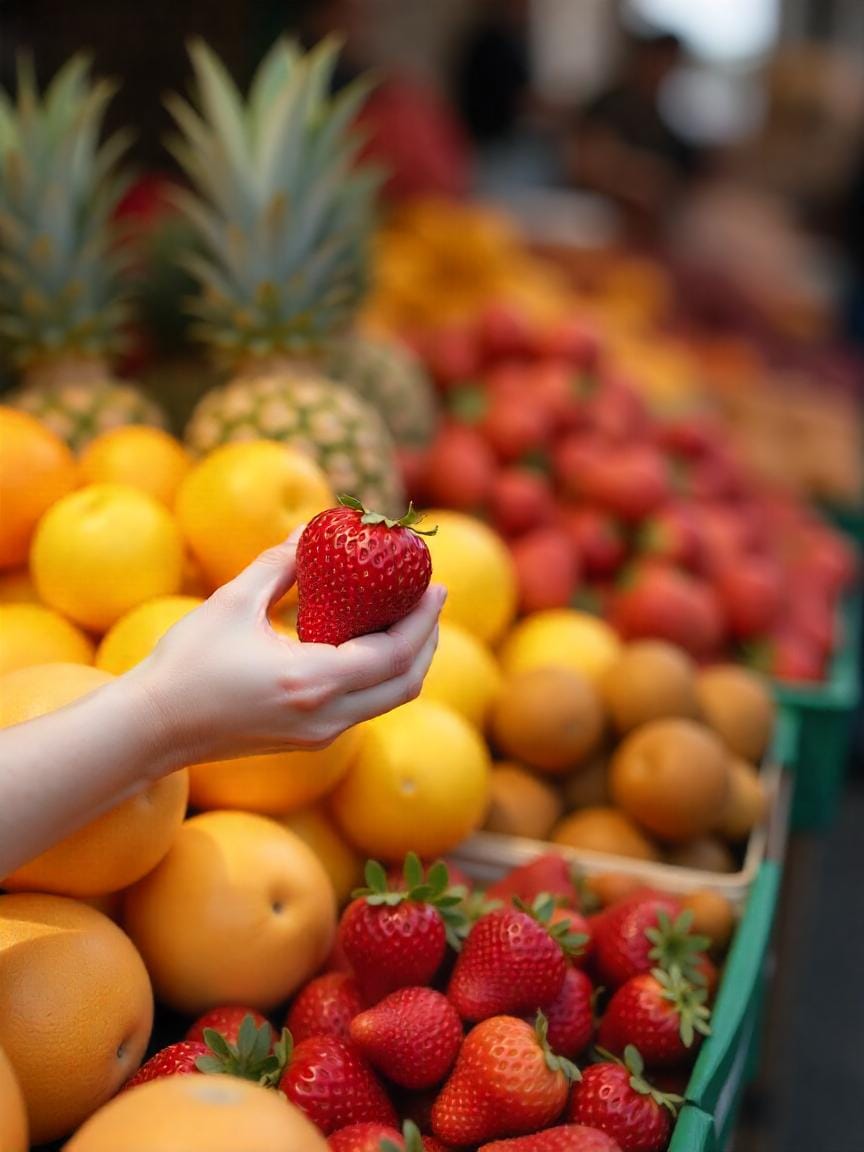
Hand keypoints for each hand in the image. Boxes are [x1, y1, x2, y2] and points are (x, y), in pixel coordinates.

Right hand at [132, 532, 445, 770]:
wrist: (154, 728)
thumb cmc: (186, 663)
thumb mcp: (233, 602)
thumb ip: (278, 564)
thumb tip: (311, 532)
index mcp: (311, 681)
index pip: (393, 653)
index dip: (423, 620)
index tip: (437, 585)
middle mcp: (325, 716)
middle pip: (405, 682)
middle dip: (428, 640)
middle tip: (432, 599)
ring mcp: (319, 734)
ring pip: (388, 699)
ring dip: (408, 659)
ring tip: (410, 617)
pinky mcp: (309, 739)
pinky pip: (364, 706)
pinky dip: (381, 674)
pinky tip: (372, 641)